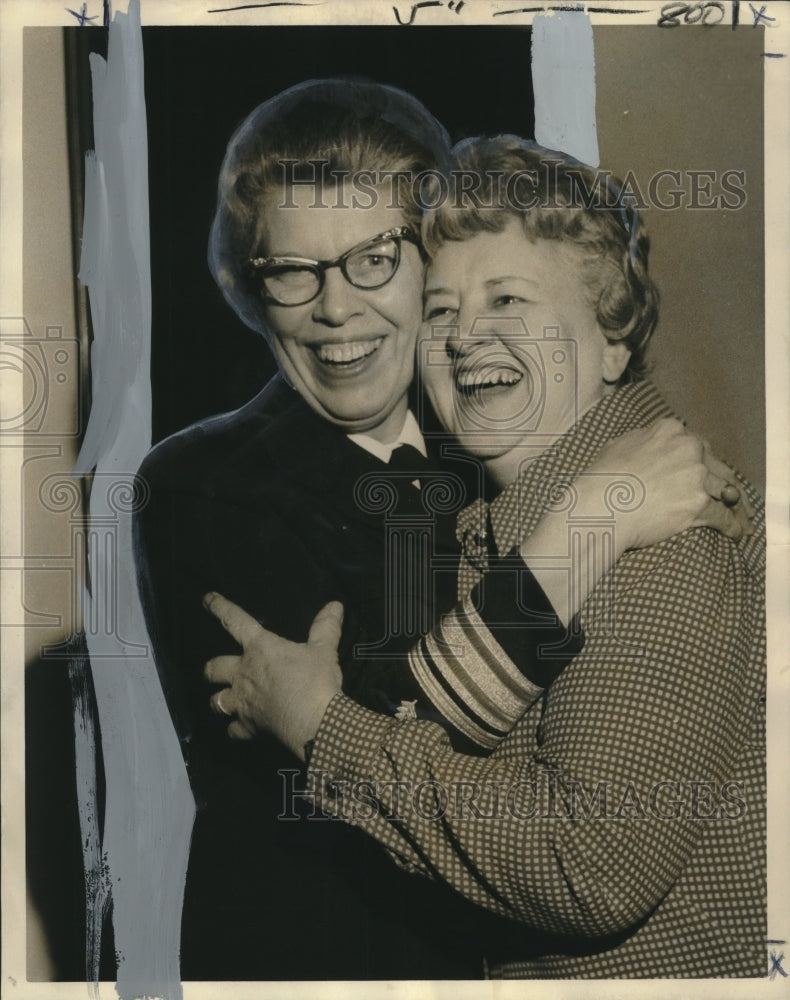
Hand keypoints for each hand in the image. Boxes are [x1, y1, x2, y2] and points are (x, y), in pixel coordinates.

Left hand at [202, 593, 343, 759]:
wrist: (315, 721)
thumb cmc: (316, 680)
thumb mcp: (324, 649)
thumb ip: (326, 626)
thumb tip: (335, 605)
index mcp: (260, 648)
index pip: (235, 621)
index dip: (220, 607)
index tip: (207, 599)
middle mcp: (244, 673)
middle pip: (213, 668)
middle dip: (210, 669)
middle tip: (213, 670)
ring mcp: (243, 701)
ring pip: (216, 701)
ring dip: (218, 700)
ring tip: (223, 700)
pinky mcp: (248, 725)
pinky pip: (234, 730)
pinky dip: (236, 729)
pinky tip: (239, 729)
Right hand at [584, 418, 750, 552]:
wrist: (601, 505)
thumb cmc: (602, 478)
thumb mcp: (619, 445)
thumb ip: (642, 440)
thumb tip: (647, 441)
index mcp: (670, 431)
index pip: (698, 444)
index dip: (704, 460)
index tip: (708, 471)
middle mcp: (688, 449)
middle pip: (717, 466)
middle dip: (724, 482)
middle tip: (730, 496)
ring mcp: (696, 476)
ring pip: (727, 490)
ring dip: (735, 505)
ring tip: (740, 516)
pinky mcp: (699, 505)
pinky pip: (723, 516)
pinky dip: (732, 526)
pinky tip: (735, 533)